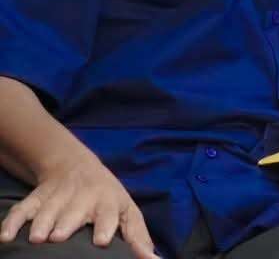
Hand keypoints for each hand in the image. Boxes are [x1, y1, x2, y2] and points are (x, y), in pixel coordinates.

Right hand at [0, 149, 157, 257]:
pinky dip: (13, 221)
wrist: (77, 166)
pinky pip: (22, 209)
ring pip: (47, 210)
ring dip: (41, 223)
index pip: (107, 214)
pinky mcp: (37, 198)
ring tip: (36, 238)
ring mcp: (57, 197)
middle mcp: (82, 198)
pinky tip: (5, 236)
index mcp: (107, 203)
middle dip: (66, 223)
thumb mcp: (127, 212)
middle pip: (73, 212)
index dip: (104, 225)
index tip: (101, 240)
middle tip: (58, 237)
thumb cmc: (107, 198)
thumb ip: (138, 237)